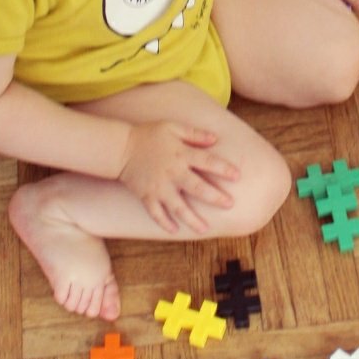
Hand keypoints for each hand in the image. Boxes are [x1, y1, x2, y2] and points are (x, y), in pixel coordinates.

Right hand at [118, 121, 238, 232]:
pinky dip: (164, 222)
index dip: (223, 168)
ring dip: (192, 219)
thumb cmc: (149, 135)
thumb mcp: (172, 127)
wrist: (121, 148)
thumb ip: (194, 134)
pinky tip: (175, 230)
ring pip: (178, 206)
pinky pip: (156, 213)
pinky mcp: (146, 196)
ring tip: (204, 229)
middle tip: (230, 204)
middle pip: (196, 187)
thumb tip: (215, 139)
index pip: (206, 161)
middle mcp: (172, 172)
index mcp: (181, 154)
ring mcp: (159, 187)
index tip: (237, 176)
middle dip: (214, 197)